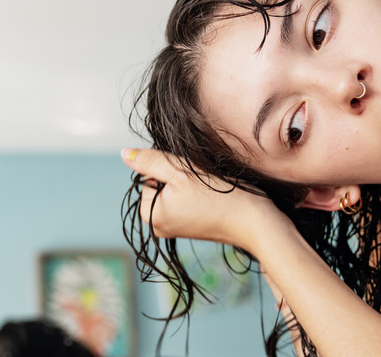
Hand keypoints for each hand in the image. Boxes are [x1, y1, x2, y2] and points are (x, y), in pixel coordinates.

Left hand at [121, 148, 284, 249]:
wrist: (256, 222)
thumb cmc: (220, 197)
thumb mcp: (181, 172)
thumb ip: (150, 161)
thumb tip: (124, 153)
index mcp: (150, 216)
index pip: (148, 175)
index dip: (169, 168)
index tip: (190, 177)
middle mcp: (158, 226)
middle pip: (161, 183)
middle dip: (179, 176)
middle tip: (202, 184)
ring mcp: (175, 228)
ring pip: (175, 190)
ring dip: (190, 183)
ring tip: (209, 191)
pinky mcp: (192, 226)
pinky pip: (187, 200)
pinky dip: (198, 194)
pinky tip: (213, 199)